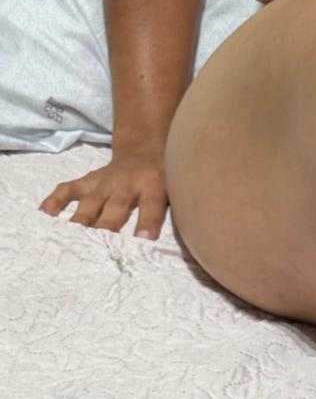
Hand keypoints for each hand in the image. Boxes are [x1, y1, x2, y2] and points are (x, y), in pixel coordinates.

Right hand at [38, 148, 168, 239]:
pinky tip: (45, 214)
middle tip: (102, 250)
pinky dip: (56, 200)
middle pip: (115, 209)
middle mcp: (126, 184)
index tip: (144, 240)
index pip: (151, 205)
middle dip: (108, 229)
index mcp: (153, 185)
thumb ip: (178, 209)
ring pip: (90, 203)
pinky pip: (68, 189)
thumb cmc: (164, 177)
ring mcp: (104, 183)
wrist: (145, 149)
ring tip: (70, 240)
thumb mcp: (177, 188)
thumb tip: (186, 239)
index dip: (148, 222)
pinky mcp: (88, 181)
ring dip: (80, 222)